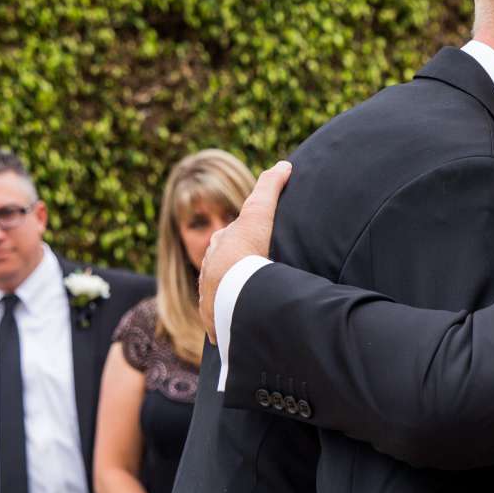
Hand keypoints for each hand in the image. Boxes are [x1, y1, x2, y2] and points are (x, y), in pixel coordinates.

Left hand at [199, 160, 290, 346]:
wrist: (232, 289)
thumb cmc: (246, 250)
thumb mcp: (259, 213)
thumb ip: (269, 187)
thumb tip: (284, 165)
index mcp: (219, 248)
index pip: (230, 240)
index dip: (243, 240)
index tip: (257, 246)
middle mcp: (209, 272)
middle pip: (221, 268)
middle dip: (234, 271)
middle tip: (256, 276)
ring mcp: (210, 298)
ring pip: (219, 296)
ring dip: (231, 300)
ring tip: (250, 307)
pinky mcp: (213, 322)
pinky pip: (220, 323)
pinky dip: (228, 324)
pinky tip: (241, 328)